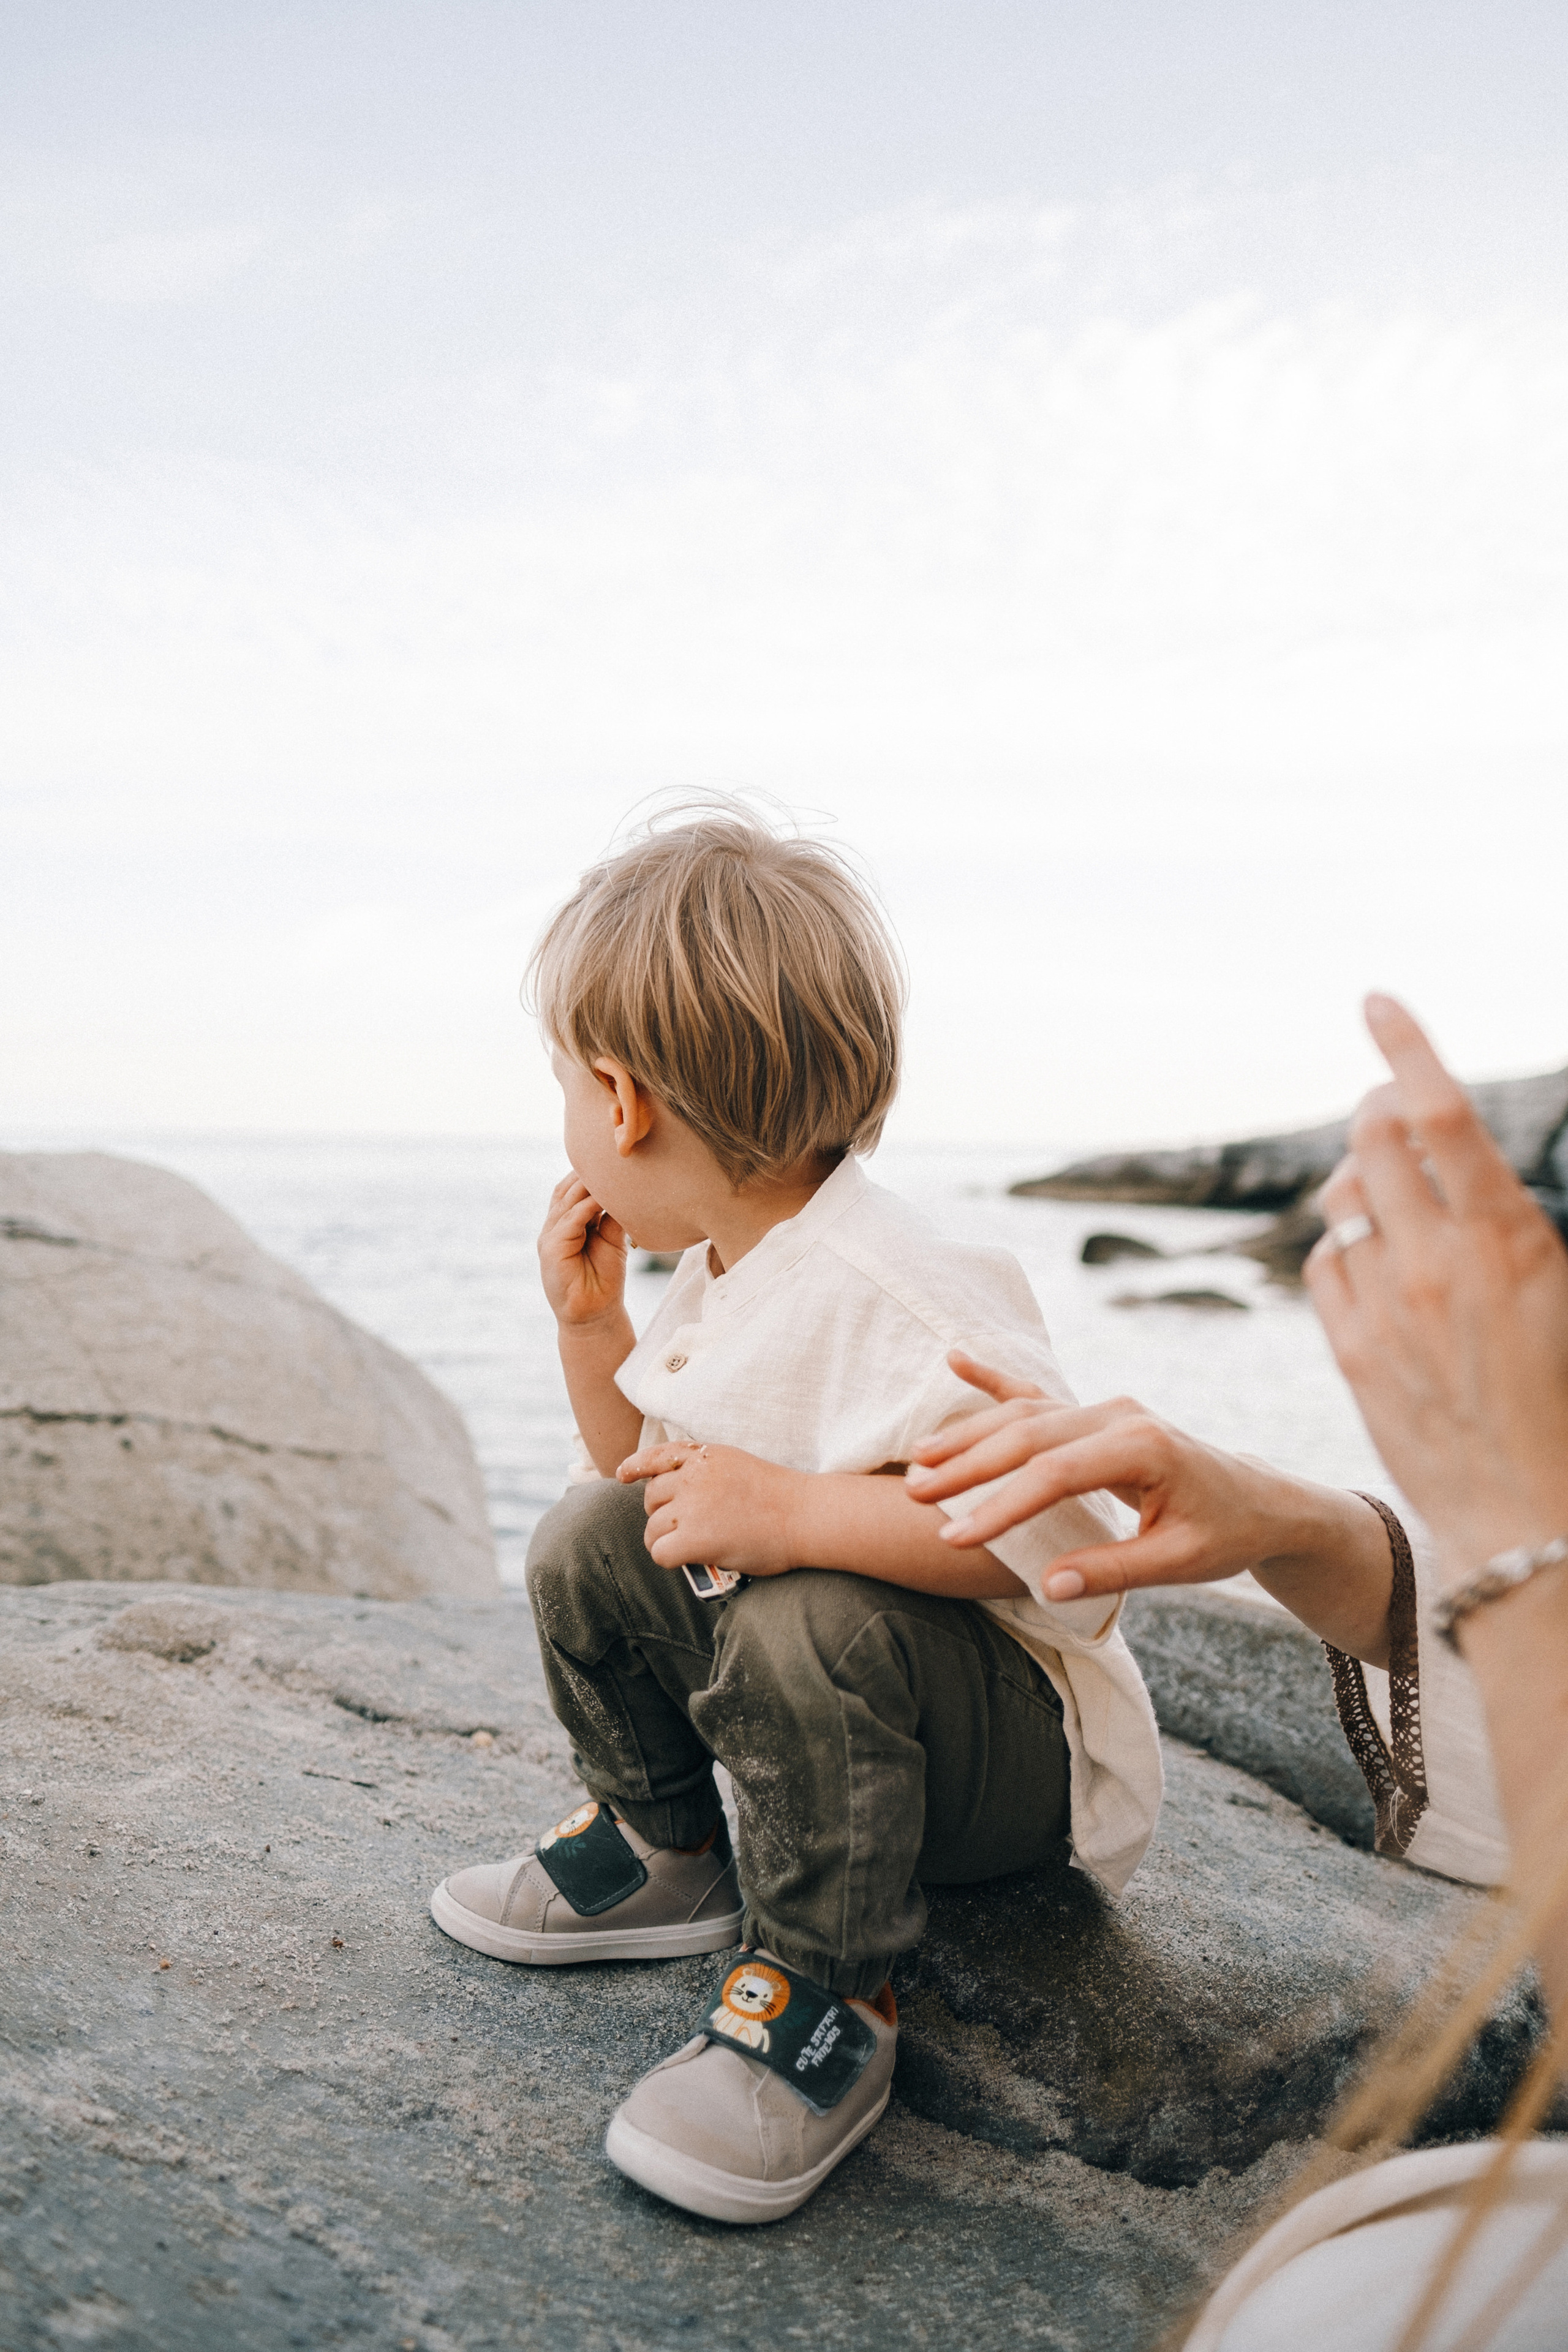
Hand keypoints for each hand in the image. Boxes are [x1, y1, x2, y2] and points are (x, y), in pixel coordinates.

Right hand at [538, 1173, 629, 1332]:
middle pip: (567, 1188)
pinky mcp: (550, 1249)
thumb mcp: (611, 1239)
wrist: (595, 1315)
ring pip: (567, 1200)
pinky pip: (569, 1220)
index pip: (572, 1187)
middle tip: (613, 1158)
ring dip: (589, 1185)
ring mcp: (549, 1236)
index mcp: (566, 1221)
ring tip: (612, 1172)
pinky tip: (604, 1198)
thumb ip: (611, 1215)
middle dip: (588, 1172)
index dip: (590, 1172)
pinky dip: (587, 1206)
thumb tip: (624, 1189)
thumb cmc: (604, 1278)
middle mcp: (554, 1225)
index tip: (614, 1159)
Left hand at [617, 1441, 802, 1576]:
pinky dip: (669, 1559)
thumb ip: (709, 1472)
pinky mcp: (694, 1538)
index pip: (658, 1456)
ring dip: (663, 1540)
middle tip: (683, 1528)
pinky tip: (685, 1560)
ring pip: (652, 1528)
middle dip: (661, 1513)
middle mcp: (693, 1477)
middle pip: (652, 1497)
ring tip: (683, 1548)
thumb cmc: (782, 1498)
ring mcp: (692, 1506)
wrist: (806, 1516)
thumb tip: (680, 1492)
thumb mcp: (740, 1466)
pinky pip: (660, 1552)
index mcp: (706, 1456)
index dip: (635, 1466)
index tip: (622, 1476)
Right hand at [905, 1351, 1385, 1630]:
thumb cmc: (1223, 1534)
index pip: (1056, 1474)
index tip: (956, 1537)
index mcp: (1143, 1448)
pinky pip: (1039, 1393)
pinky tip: (956, 1360)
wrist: (1261, 1500)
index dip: (1002, 1506)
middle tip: (915, 1494)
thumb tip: (1049, 1585)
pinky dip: (996, 1381)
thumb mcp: (1180, 1564)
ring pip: (1026, 1413)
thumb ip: (1113, 1570)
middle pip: (1029, 1434)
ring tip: (920, 1461)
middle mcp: (1120, 1415)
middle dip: (968, 1464)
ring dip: (970, 1434)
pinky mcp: (1099, 1412)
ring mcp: (1107, 1407)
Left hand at [1306, 994, 1567, 1576]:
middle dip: (1375, 1106)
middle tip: (1387, 1104)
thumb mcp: (1562, 1292)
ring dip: (1359, 1177)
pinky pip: (1325, 1263)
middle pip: (1373, 1139)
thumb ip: (1509, 1223)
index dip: (1405, 1044)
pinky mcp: (1353, 1350)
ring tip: (1388, 1190)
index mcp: (1510, 1239)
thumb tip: (1467, 1171)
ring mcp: (1388, 1306)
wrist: (1527, 1513)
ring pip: (1342, 1198)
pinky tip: (1369, 1257)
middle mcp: (1439, 1262)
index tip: (1377, 1001)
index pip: (1442, 1111)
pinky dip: (1342, 1244)